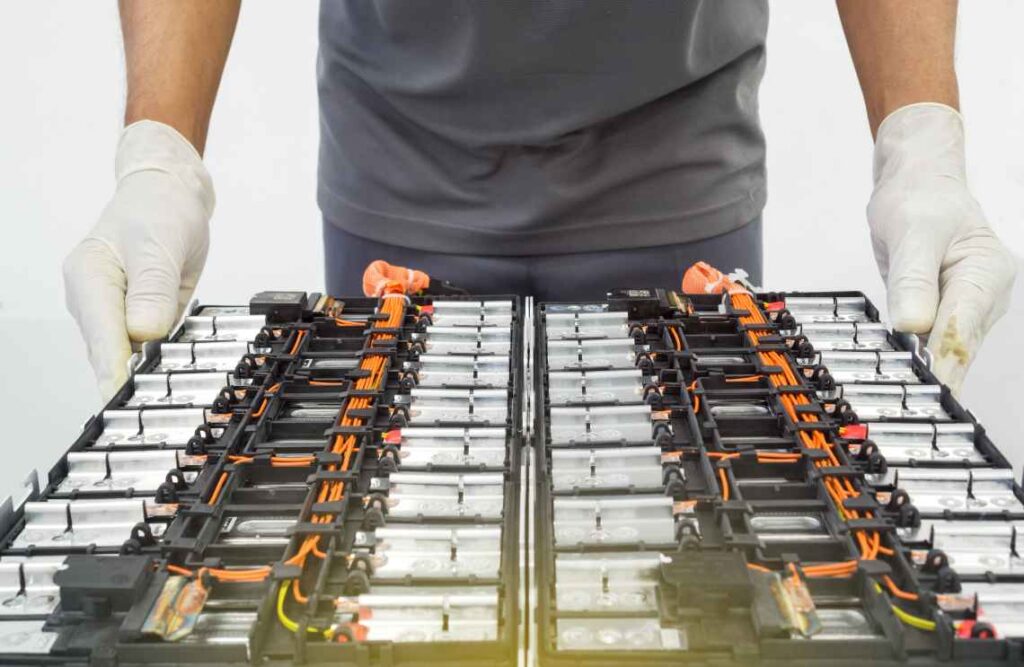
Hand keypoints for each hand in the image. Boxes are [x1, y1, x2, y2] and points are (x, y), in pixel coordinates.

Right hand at [63, 120, 213, 399]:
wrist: (168, 194)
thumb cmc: (158, 209)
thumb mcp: (160, 243)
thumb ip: (153, 289)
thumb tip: (144, 332)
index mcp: (89, 278)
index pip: (102, 336)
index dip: (117, 372)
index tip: (128, 400)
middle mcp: (94, 299)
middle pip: (111, 354)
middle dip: (132, 382)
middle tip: (157, 412)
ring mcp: (114, 312)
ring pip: (128, 355)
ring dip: (148, 375)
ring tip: (171, 401)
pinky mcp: (136, 318)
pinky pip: (146, 347)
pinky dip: (160, 361)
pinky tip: (177, 376)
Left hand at [868, 103, 1015, 394]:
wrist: (918, 183)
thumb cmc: (920, 198)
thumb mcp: (911, 231)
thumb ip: (912, 278)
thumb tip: (913, 325)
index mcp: (986, 272)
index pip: (961, 329)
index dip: (941, 364)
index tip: (925, 392)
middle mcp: (984, 295)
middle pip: (958, 347)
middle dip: (934, 378)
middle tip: (907, 410)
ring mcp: (966, 306)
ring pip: (945, 350)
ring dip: (925, 374)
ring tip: (900, 402)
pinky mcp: (944, 311)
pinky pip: (931, 341)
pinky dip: (916, 359)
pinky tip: (900, 380)